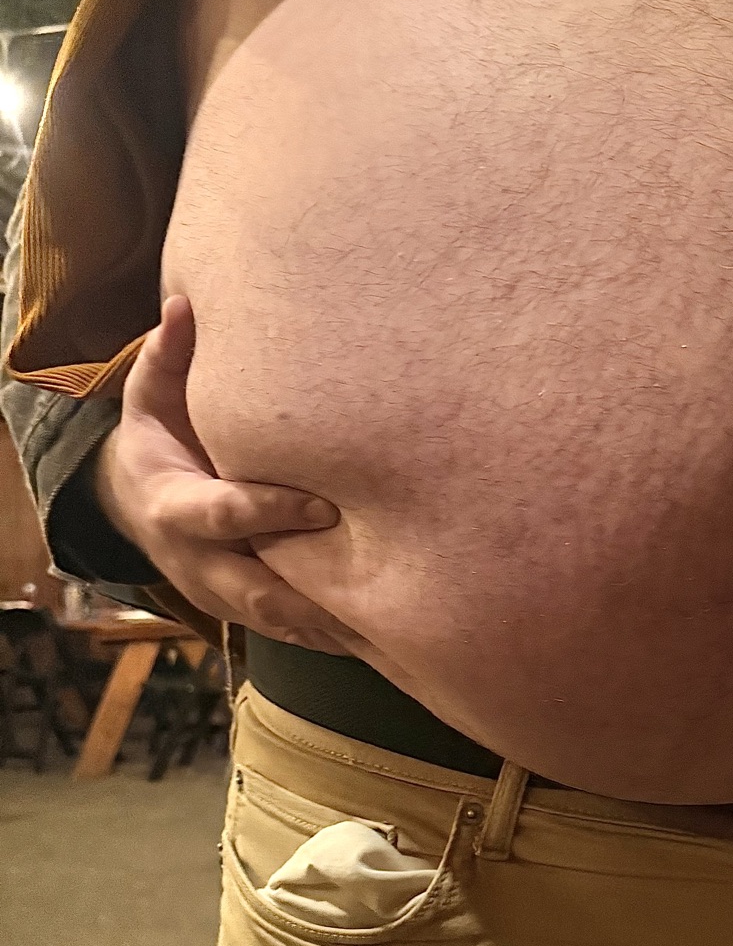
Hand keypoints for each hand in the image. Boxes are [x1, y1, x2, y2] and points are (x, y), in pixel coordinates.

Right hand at [93, 296, 355, 652]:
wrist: (128, 505)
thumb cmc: (158, 436)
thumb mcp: (151, 395)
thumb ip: (171, 355)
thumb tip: (185, 302)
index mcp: (173, 505)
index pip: (225, 513)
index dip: (271, 511)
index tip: (325, 508)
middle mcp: (195, 560)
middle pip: (253, 585)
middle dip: (310, 588)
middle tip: (376, 583)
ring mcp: (218, 594)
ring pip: (276, 620)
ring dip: (329, 627)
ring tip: (392, 628)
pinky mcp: (241, 612)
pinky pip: (289, 632)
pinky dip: (332, 640)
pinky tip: (387, 643)